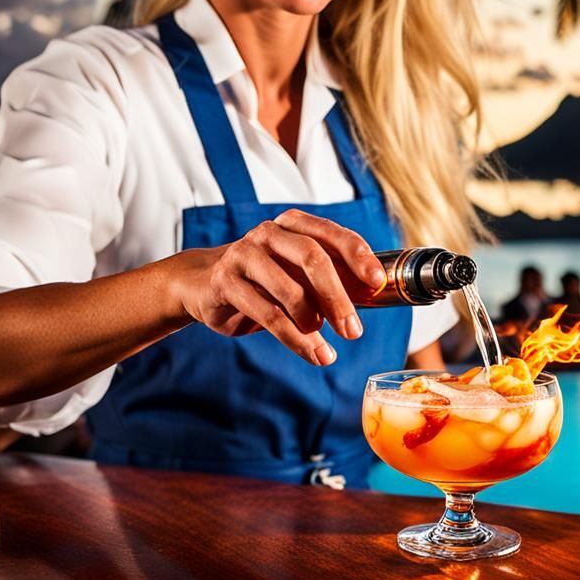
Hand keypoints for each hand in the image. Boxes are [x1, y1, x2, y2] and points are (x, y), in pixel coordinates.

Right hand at [172, 209, 386, 365]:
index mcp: (292, 224)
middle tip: (354, 330)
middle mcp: (268, 233)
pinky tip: (314, 354)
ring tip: (329, 348)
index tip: (377, 283)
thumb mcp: (296, 272)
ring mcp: (244, 255)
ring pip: (289, 289)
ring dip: (314, 324)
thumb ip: (330, 277)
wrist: (202, 283)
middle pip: (312, 258)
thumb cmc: (262, 278)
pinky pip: (267, 314)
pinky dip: (295, 339)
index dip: (358, 257)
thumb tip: (374, 293)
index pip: (332, 233)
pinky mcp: (226, 282)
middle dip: (338, 297)